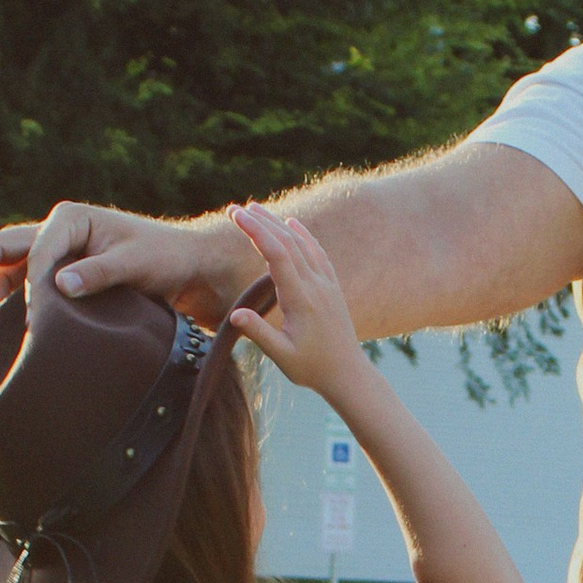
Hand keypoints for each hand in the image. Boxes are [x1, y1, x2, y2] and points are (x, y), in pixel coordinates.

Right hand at [0, 203, 259, 320]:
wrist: (185, 265)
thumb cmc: (164, 257)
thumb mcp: (136, 264)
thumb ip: (99, 273)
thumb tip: (58, 286)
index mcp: (69, 218)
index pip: (33, 250)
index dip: (28, 283)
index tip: (35, 315)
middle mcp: (54, 230)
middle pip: (1, 247)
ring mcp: (53, 252)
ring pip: (6, 267)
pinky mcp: (58, 274)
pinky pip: (21, 284)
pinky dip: (6, 301)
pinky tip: (0, 326)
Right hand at [226, 205, 361, 401]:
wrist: (348, 374)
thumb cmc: (312, 368)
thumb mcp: (282, 356)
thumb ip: (258, 334)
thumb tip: (235, 315)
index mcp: (301, 298)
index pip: (277, 254)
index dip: (256, 231)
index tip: (237, 216)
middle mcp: (316, 285)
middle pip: (287, 242)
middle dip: (260, 222)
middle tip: (234, 208)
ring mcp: (326, 284)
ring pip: (302, 244)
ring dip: (278, 224)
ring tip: (255, 209)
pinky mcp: (331, 287)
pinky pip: (317, 253)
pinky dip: (303, 235)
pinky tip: (292, 224)